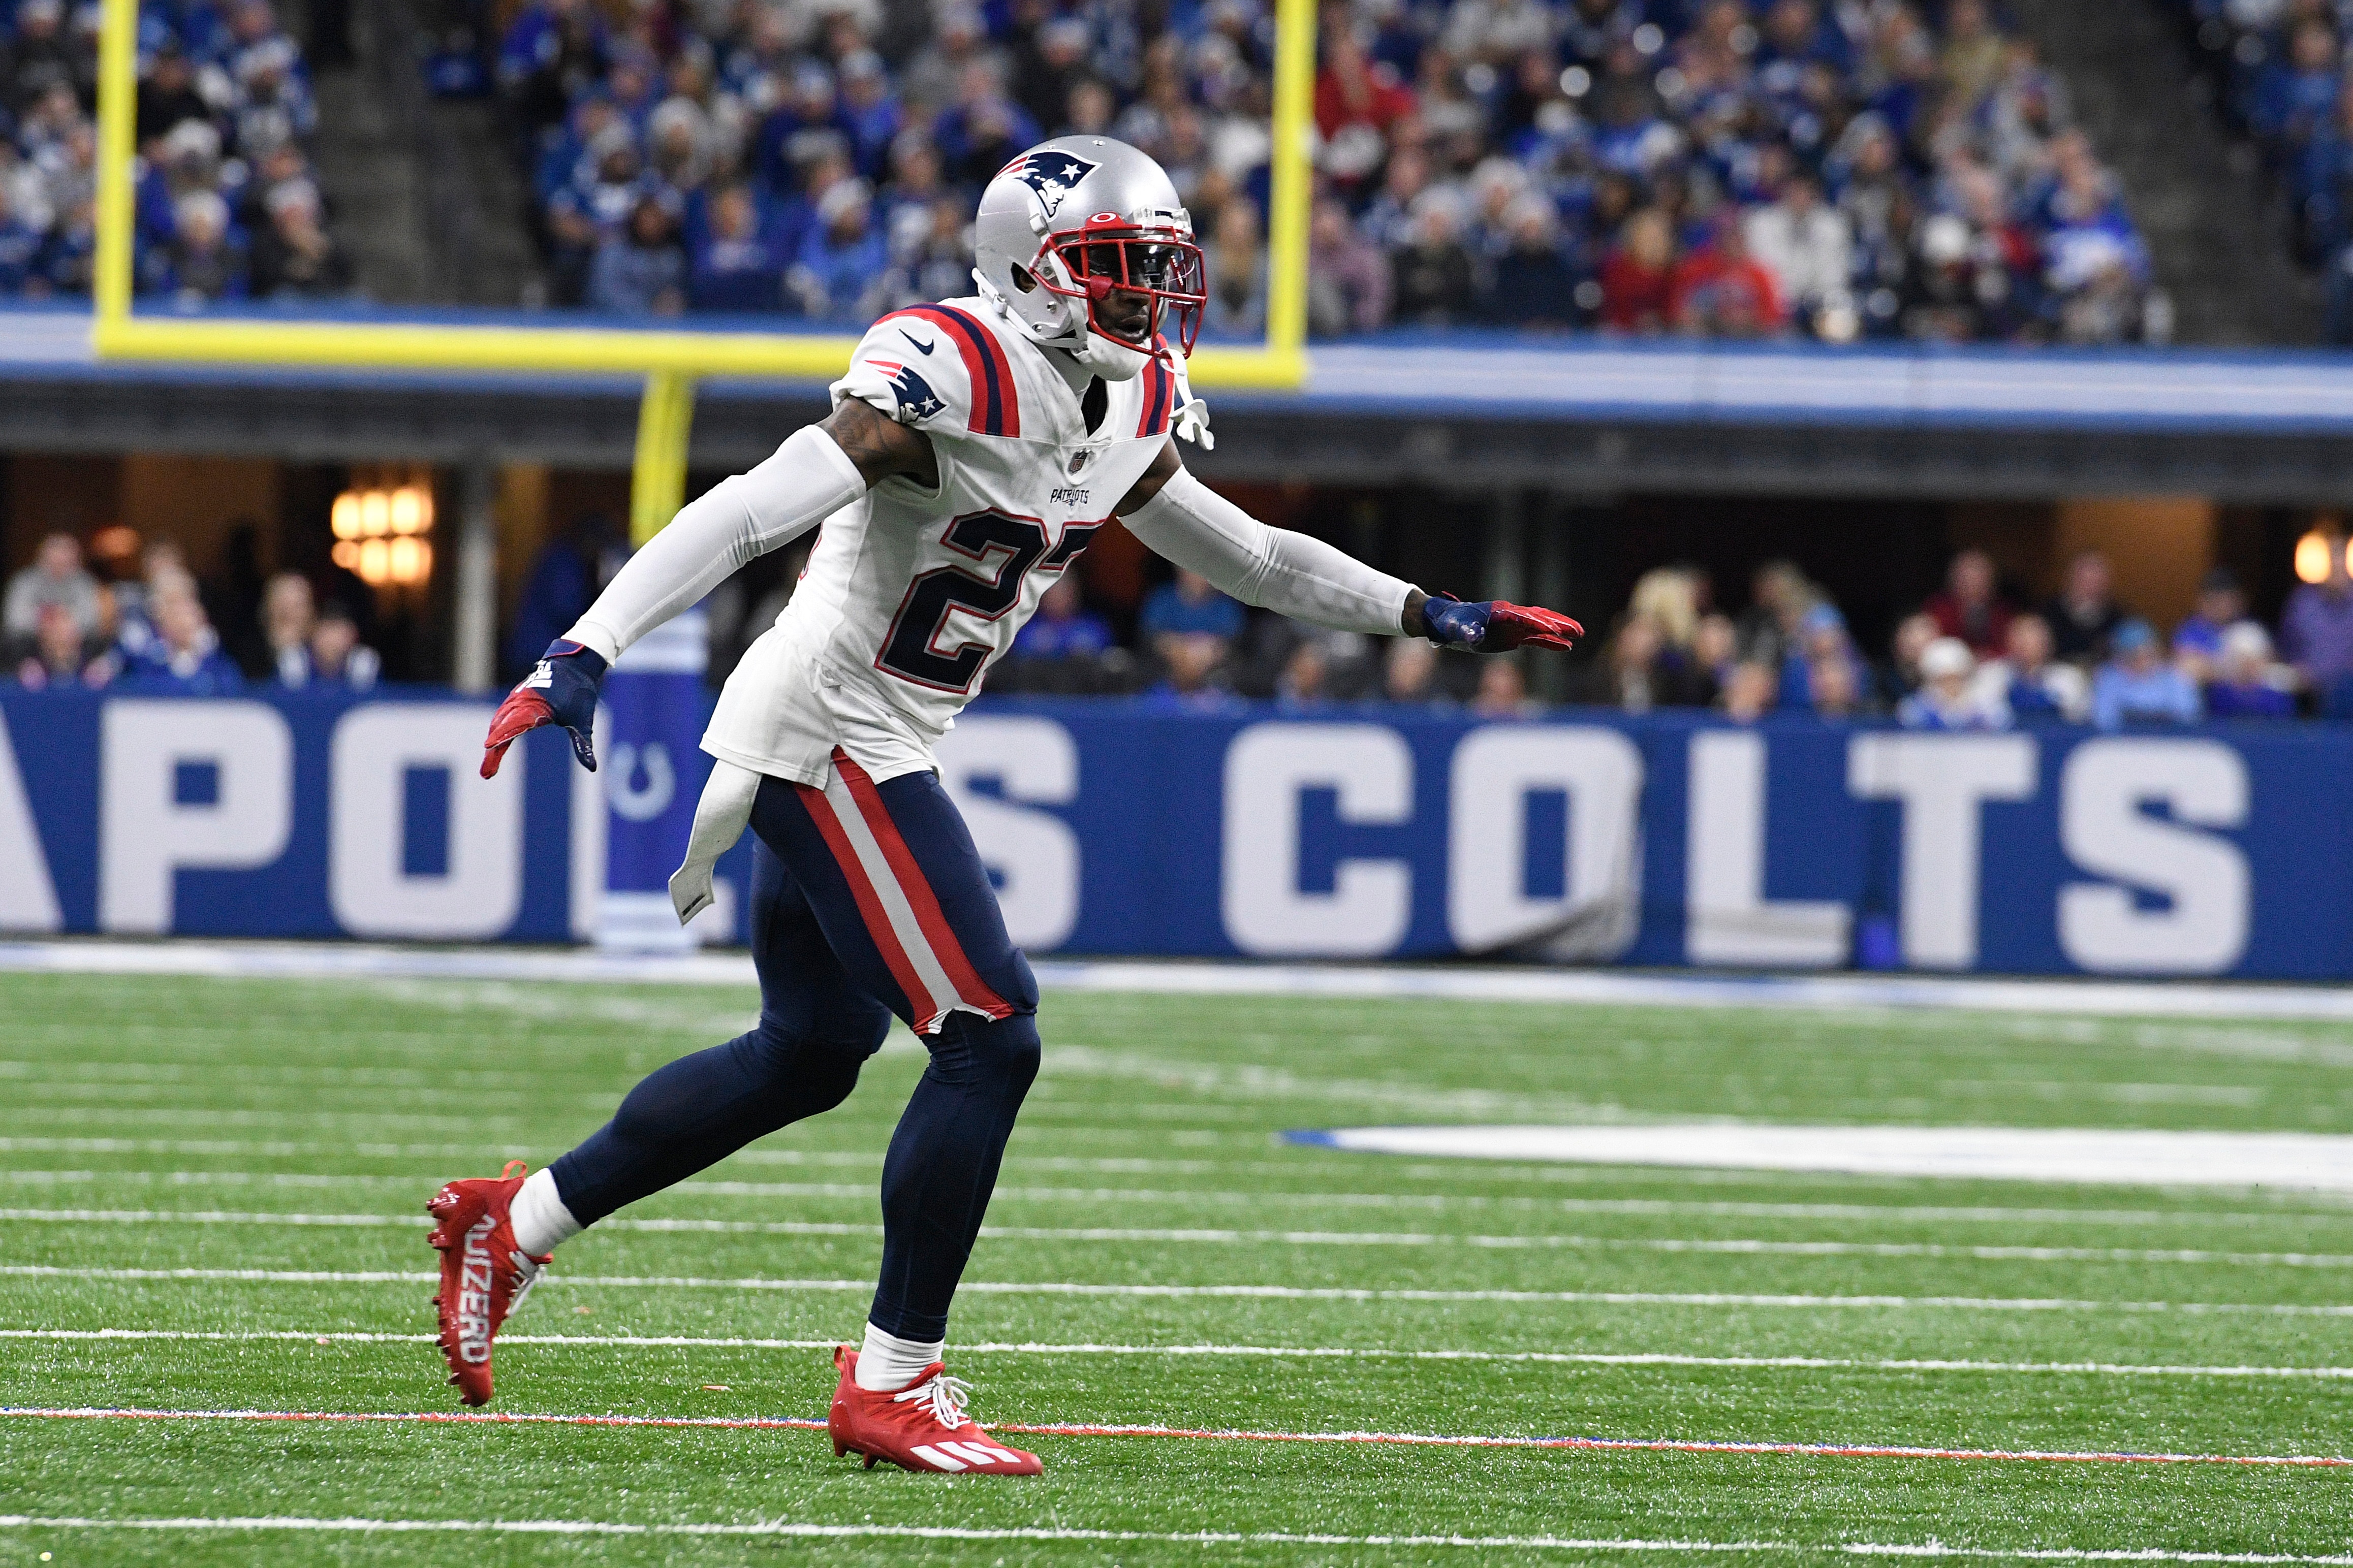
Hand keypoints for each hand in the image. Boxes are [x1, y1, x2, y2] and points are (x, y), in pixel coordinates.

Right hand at [481, 639, 606, 777]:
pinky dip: (497, 732)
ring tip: (489, 766)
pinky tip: (494, 745)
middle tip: (487, 774)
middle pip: (502, 728)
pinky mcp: (516, 700)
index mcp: (539, 706)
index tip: (489, 746)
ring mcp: (517, 699)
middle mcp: (523, 702)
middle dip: (493, 752)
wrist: (573, 665)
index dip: (503, 735)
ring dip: (493, 744)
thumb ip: (582, 745)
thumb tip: (592, 767)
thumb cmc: (579, 692)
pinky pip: (502, 717)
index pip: (517, 723)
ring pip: (499, 723)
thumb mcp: (583, 720)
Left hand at [1418, 592, 1583, 652]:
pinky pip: (1535, 639)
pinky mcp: (1513, 635)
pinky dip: (1550, 643)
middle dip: (1558, 623)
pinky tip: (1565, 647)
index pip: (1522, 617)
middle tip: (1578, 630)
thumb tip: (1475, 637)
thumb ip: (1467, 632)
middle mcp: (1510, 617)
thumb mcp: (1456, 628)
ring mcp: (1513, 626)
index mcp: (1499, 612)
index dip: (1538, 623)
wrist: (1447, 623)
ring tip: (1580, 635)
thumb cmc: (1451, 623)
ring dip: (1560, 631)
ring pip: (1541, 627)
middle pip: (1539, 618)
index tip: (1554, 629)